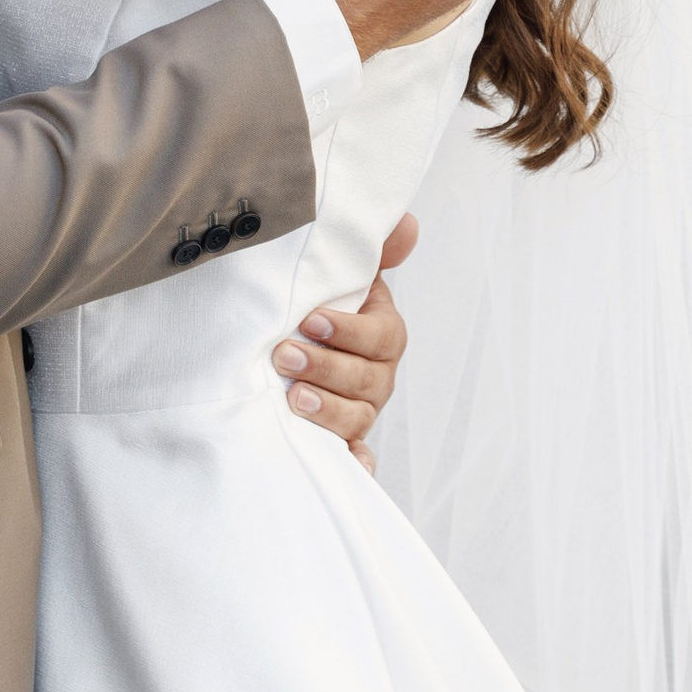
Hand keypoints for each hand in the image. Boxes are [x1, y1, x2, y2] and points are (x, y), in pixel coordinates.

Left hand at [276, 214, 416, 471]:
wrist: (296, 334)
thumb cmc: (320, 301)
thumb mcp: (343, 272)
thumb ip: (372, 249)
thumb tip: (406, 224)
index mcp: (382, 333)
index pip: (381, 337)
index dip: (349, 331)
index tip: (311, 320)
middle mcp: (378, 375)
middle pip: (367, 380)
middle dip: (326, 368)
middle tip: (284, 354)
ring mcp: (362, 409)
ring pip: (357, 418)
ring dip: (329, 411)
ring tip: (293, 398)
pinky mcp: (345, 439)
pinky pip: (359, 459)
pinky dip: (357, 465)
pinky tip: (349, 467)